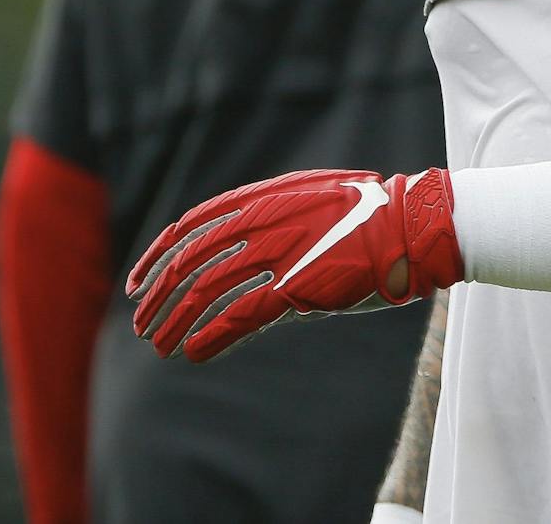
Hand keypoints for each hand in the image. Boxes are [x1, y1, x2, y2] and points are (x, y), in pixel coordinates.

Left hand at [127, 168, 461, 361]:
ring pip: (206, 291)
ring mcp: (279, 254)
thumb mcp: (310, 201)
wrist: (410, 226)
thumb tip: (239, 244)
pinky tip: (195, 352)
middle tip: (143, 323)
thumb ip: (271, 218)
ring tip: (161, 345)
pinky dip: (212, 336)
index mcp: (263, 199)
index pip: (190, 227)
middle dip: (158, 295)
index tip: (140, 283)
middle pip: (190, 261)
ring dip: (176, 322)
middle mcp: (263, 222)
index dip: (157, 257)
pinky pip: (240, 315)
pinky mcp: (297, 286)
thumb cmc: (367, 216)